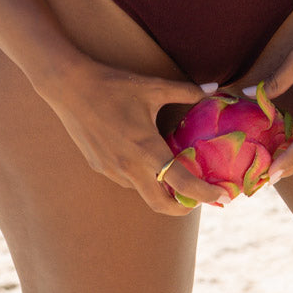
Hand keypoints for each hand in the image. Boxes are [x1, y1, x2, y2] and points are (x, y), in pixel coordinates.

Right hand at [40, 59, 231, 215]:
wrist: (70, 87)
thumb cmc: (114, 85)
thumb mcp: (153, 87)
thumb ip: (186, 91)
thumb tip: (215, 89)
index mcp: (147, 149)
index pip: (182, 183)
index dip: (205, 194)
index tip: (223, 197)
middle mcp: (129, 167)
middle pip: (161, 205)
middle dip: (183, 207)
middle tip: (198, 198)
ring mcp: (111, 170)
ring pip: (142, 191)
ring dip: (159, 188)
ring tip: (173, 171)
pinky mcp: (99, 166)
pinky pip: (125, 179)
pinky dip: (140, 176)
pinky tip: (142, 156)